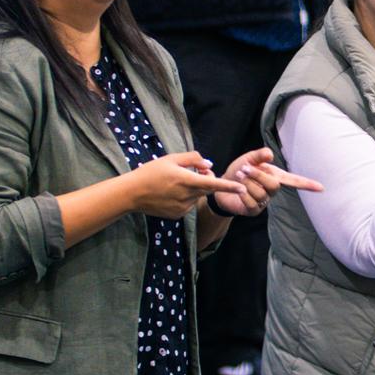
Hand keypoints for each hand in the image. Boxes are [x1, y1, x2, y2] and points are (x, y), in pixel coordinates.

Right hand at [125, 151, 247, 219]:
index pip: (213, 183)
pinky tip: (170, 194)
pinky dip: (185, 198)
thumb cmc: (151, 172)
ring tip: (175, 183)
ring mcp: (183, 208)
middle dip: (207, 180)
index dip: (228, 186)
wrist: (132, 194)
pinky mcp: (178, 215)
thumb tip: (209, 164)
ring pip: (197, 197)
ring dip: (194, 190)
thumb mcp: (170, 159)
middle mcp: (187, 196)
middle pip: (207, 188)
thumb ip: (193, 159)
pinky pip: (189, 205)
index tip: (242, 188)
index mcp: (186, 180)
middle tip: (197, 171)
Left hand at [206, 147, 322, 218]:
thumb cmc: (238, 172)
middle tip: (244, 169)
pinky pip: (252, 202)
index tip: (321, 188)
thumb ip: (259, 155)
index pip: (294, 181)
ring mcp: (264, 202)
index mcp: (274, 177)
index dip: (307, 184)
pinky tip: (238, 190)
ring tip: (238, 176)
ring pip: (262, 194)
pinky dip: (243, 194)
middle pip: (274, 185)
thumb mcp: (248, 159)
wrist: (220, 186)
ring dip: (248, 183)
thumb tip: (270, 154)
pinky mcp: (253, 210)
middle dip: (259, 176)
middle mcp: (271, 190)